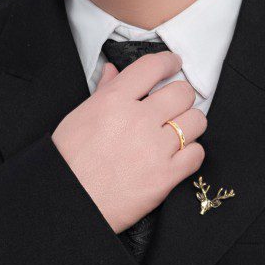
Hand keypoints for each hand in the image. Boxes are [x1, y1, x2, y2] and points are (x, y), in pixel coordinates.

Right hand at [52, 49, 206, 234]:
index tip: (173, 64)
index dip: (168, 62)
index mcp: (114, 100)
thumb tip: (114, 70)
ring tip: (177, 132)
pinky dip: (191, 153)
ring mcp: (154, 148)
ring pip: (196, 121)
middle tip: (174, 106)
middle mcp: (138, 120)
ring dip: (189, 125)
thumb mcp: (80, 117)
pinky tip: (178, 156)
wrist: (67, 202)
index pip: (153, 66)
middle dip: (181, 97)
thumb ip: (104, 91)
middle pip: (182, 93)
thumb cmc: (67, 160)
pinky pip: (197, 154)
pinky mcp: (166, 176)